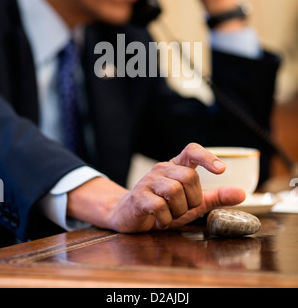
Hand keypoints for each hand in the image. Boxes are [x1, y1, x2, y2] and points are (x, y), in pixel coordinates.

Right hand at [67, 143, 245, 232]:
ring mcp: (148, 181)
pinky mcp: (138, 197)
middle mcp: (162, 169)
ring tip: (171, 215)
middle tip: (184, 208)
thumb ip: (215, 197)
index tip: (221, 170)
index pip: (192, 150)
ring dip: (178, 210)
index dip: (207, 156)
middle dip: (193, 198)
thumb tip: (242, 193)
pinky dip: (165, 219)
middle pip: (189, 176)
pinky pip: (159, 207)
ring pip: (174, 191)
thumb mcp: (192, 203)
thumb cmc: (164, 207)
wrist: (128, 216)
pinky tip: (160, 220)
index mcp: (176, 166)